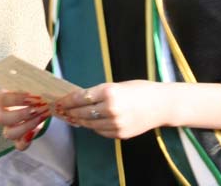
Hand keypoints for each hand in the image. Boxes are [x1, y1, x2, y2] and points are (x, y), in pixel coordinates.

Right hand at [0, 89, 50, 150]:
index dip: (16, 98)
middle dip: (21, 113)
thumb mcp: (32, 83)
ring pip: (10, 133)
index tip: (32, 95)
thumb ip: (33, 82)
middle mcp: (2, 114)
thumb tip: (42, 84)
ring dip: (27, 125)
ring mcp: (9, 128)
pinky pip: (19, 145)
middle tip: (37, 108)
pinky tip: (36, 131)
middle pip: (2, 118)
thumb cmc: (33, 91)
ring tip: (42, 116)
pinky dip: (26, 141)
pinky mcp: (18, 139)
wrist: (39, 102)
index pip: (1, 98)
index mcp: (2, 98)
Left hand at [54, 80, 169, 139]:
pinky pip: (101, 131)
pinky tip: (91, 123)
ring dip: (80, 121)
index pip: (81, 97)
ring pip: (90, 124)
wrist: (161, 105)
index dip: (68, 100)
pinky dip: (94, 127)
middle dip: (71, 111)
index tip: (59, 101)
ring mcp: (115, 124)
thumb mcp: (118, 85)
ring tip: (74, 117)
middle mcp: (110, 108)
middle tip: (62, 110)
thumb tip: (81, 98)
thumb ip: (100, 93)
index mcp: (109, 92)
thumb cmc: (140, 89)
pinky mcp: (120, 134)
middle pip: (82, 112)